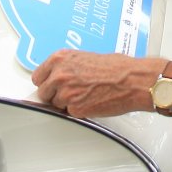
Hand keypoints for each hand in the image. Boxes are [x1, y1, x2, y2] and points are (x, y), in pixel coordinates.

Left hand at [33, 50, 153, 117]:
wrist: (132, 80)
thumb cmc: (117, 67)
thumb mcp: (85, 57)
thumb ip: (67, 66)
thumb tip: (57, 76)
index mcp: (60, 59)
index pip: (38, 76)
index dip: (47, 82)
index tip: (52, 85)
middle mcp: (59, 75)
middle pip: (43, 92)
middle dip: (54, 94)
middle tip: (71, 92)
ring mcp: (65, 93)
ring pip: (55, 104)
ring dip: (66, 103)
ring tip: (85, 95)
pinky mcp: (74, 109)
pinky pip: (69, 113)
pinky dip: (78, 111)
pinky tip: (91, 102)